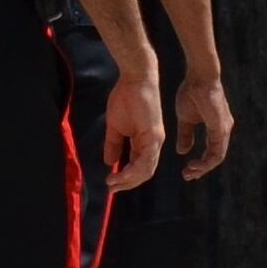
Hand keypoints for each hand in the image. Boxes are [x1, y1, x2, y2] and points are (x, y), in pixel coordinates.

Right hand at [102, 74, 165, 193]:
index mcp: (146, 142)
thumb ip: (114, 144)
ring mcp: (155, 140)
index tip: (111, 183)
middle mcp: (154, 144)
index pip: (139, 167)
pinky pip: (146, 159)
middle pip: (144, 172)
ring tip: (112, 183)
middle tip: (111, 189)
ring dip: (128, 180)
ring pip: (146, 169)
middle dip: (127, 183)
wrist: (135, 78)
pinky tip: (120, 174)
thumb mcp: (116, 126)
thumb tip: (110, 162)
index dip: (126, 178)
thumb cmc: (126, 98)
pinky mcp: (154, 135)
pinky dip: (133, 170)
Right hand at [175, 76, 233, 181]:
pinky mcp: (222, 128)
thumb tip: (183, 151)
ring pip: (217, 157)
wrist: (198, 78)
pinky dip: (206, 161)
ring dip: (203, 168)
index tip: (187, 169)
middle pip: (215, 157)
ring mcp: (224, 129)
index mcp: (216, 128)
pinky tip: (195, 165)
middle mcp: (224, 130)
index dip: (200, 163)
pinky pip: (217, 151)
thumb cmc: (192, 93)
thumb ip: (186, 135)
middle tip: (187, 175)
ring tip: (189, 172)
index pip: (212, 152)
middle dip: (201, 169)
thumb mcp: (186, 119)